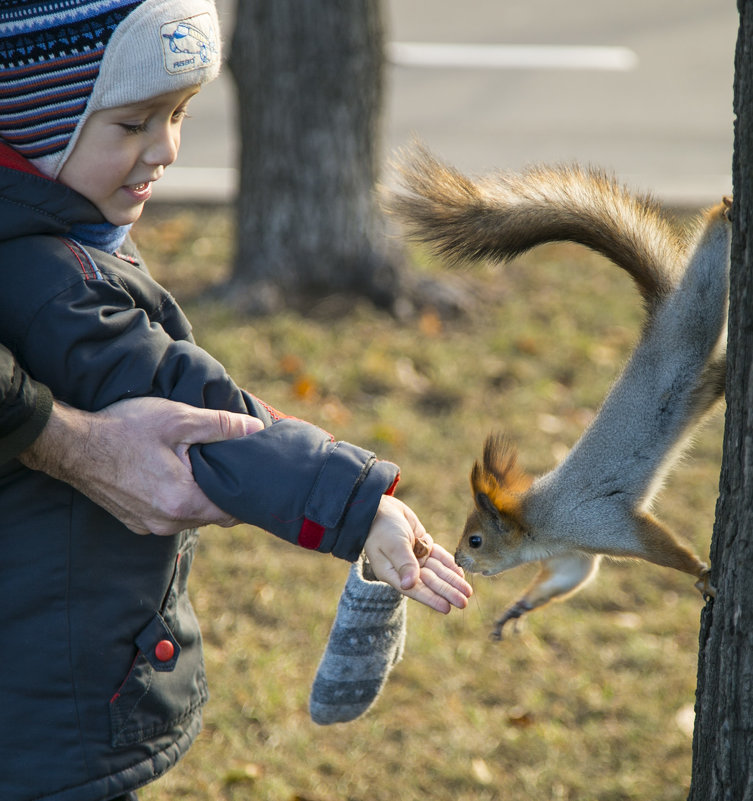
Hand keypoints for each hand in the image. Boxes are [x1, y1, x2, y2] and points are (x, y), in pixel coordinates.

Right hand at [19, 397, 262, 534]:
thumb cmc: (126, 429)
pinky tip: (175, 475)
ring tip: (201, 466)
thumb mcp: (178, 419)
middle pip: (214, 516)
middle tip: (226, 464)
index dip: (244, 492)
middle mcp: (167, 523)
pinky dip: (179, 500)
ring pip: (192, 517)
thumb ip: (221, 426)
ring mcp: (148, 525)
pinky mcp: (135, 521)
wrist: (72, 445)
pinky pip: (170, 516)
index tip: (248, 473)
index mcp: (182, 502)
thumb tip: (256, 430)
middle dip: (224, 493)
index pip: (232, 511)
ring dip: (200, 496)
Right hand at [363, 495, 471, 612]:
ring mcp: (414, 556)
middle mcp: (405, 568)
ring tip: (467, 591)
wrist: (379, 506)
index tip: (447, 608)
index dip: (432, 598)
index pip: (415, 589)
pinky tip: (460, 573)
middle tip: (464, 602)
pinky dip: (449, 564)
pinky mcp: (421, 544)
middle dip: (447, 591)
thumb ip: (404, 563)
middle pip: (429, 582)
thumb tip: (409, 585)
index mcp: (393, 572)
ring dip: (451, 580)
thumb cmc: (381, 527)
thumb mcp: (393, 545)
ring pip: (436, 571)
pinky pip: (438, 557)